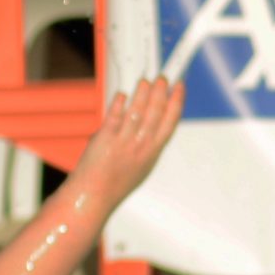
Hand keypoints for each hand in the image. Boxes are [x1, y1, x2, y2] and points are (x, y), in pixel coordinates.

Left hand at [70, 76, 184, 207]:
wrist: (94, 196)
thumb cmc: (116, 183)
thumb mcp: (142, 165)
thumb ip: (147, 144)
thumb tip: (151, 123)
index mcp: (153, 151)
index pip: (170, 121)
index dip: (176, 102)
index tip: (180, 87)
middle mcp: (141, 145)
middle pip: (156, 113)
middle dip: (161, 92)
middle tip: (163, 78)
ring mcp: (124, 142)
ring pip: (137, 112)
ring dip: (143, 94)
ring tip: (145, 81)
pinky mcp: (106, 139)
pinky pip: (115, 116)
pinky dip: (119, 103)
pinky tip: (122, 94)